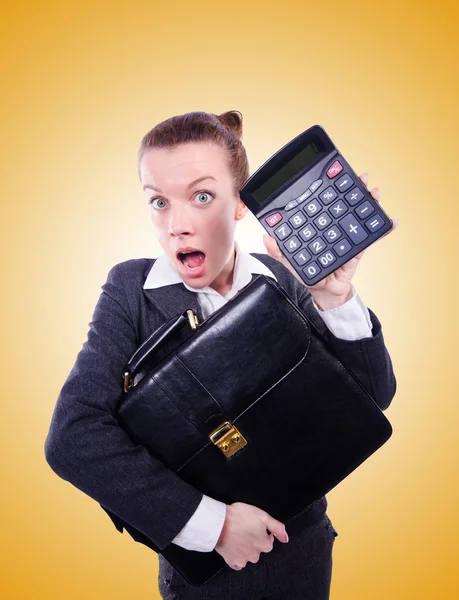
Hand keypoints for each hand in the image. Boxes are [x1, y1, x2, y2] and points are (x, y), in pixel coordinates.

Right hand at [214, 501, 288, 569]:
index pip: (268, 540)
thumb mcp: (262, 515)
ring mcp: (244, 560)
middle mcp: (256, 555)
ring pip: (248, 556)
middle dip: (253, 541)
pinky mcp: (232, 562)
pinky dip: (236, 556)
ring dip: (245, 548)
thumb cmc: (238, 516)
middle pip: (258, 549)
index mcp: (265, 544)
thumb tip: (285, 538)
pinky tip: (233, 546)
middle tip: (245, 529)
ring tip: (237, 536)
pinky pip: (238, 562)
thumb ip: (277, 527)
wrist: (218, 522)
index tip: (254, 526)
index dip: (261, 532)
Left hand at [263, 172, 399, 309]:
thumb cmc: (308, 274)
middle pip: (345, 205)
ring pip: (360, 216)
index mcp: (320, 227)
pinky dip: (383, 229)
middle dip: (354, 189)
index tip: (334, 174)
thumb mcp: (289, 262)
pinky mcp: (358, 250)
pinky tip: (392, 220)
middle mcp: (335, 228)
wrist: (322, 293)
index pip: (325, 205)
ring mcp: (348, 237)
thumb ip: (278, 251)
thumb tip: (267, 237)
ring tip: (374, 191)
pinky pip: (371, 238)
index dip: (330, 190)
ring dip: (369, 203)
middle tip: (361, 177)